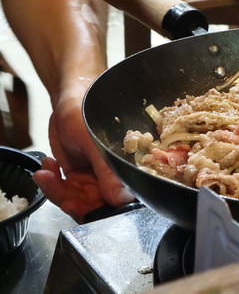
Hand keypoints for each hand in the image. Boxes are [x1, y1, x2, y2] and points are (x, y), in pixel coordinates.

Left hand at [33, 78, 133, 221]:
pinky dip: (51, 183)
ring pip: (76, 201)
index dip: (96, 207)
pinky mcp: (78, 177)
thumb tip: (120, 198)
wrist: (73, 99)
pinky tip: (47, 167)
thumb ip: (106, 171)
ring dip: (57, 190)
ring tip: (46, 173)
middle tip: (56, 187)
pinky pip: (63, 191)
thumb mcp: (95, 142)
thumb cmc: (90, 111)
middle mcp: (112, 179)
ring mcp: (94, 179)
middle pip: (94, 206)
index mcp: (125, 171)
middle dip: (72, 200)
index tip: (74, 201)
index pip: (116, 202)